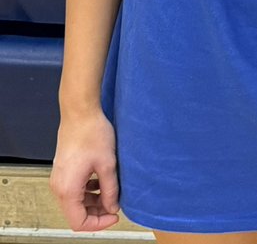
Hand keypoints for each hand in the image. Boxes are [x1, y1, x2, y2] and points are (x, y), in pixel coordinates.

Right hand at [50, 109, 120, 231]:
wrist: (80, 113)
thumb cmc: (93, 134)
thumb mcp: (107, 164)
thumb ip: (110, 189)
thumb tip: (112, 207)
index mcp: (68, 190)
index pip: (78, 222)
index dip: (98, 223)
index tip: (115, 216)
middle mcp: (59, 187)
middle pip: (76, 213)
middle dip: (96, 213)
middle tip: (115, 205)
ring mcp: (59, 179)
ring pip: (75, 201)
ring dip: (93, 201)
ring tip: (112, 192)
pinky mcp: (63, 170)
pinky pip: (74, 189)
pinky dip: (88, 191)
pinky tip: (102, 181)